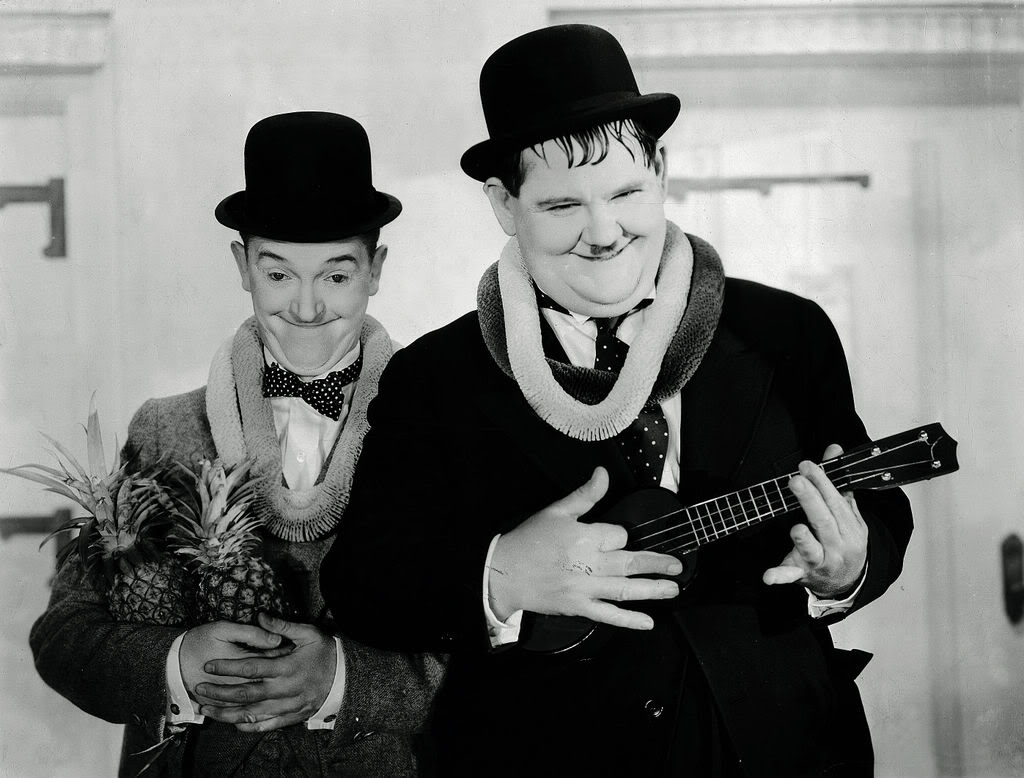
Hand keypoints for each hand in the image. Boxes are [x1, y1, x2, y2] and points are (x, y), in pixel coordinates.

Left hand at [193, 613, 337, 731]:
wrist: (346, 679)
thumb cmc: (326, 653)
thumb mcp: (309, 634)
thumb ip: (283, 626)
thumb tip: (260, 616)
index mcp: (286, 667)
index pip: (250, 667)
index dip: (227, 667)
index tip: (208, 665)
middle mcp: (283, 689)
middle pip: (244, 693)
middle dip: (218, 692)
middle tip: (199, 688)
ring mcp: (286, 706)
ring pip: (251, 713)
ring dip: (226, 713)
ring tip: (206, 709)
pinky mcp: (291, 717)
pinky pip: (265, 725)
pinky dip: (248, 726)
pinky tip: (233, 724)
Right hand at [488, 467, 681, 630]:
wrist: (504, 573)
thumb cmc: (529, 540)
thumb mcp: (556, 511)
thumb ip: (585, 495)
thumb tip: (603, 473)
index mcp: (583, 537)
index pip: (617, 535)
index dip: (619, 535)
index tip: (615, 536)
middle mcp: (588, 563)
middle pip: (630, 562)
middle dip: (656, 564)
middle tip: (677, 566)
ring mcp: (584, 588)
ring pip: (625, 589)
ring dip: (652, 589)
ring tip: (673, 588)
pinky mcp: (578, 607)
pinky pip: (608, 615)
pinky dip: (629, 620)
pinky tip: (648, 622)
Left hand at [762, 444, 868, 598]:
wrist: (848, 582)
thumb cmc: (845, 542)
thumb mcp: (848, 514)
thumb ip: (838, 483)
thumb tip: (833, 449)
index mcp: (850, 529)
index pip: (835, 503)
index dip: (822, 483)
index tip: (807, 466)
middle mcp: (836, 546)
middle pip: (824, 522)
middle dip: (810, 501)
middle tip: (795, 481)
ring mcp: (820, 562)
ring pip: (812, 550)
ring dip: (803, 540)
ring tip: (796, 528)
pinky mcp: (802, 574)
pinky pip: (790, 575)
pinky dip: (779, 576)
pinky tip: (768, 576)